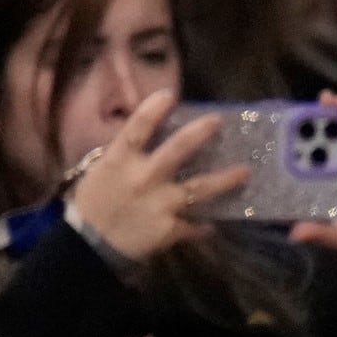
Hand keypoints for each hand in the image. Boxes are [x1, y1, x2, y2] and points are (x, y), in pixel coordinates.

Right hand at [59, 90, 234, 264]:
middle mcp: (143, 178)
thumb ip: (128, 154)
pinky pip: (195, 225)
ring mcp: (160, 204)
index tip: (170, 93)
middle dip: (200, 133)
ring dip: (226, 179)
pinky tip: (214, 224)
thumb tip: (151, 134)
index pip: (137, 127)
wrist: (90, 242)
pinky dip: (205, 226)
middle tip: (218, 121)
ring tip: (246, 171)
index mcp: (120, 160)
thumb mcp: (105, 170)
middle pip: (177, 150)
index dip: (154, 108)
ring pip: (200, 188)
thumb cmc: (96, 200)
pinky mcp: (170, 229)